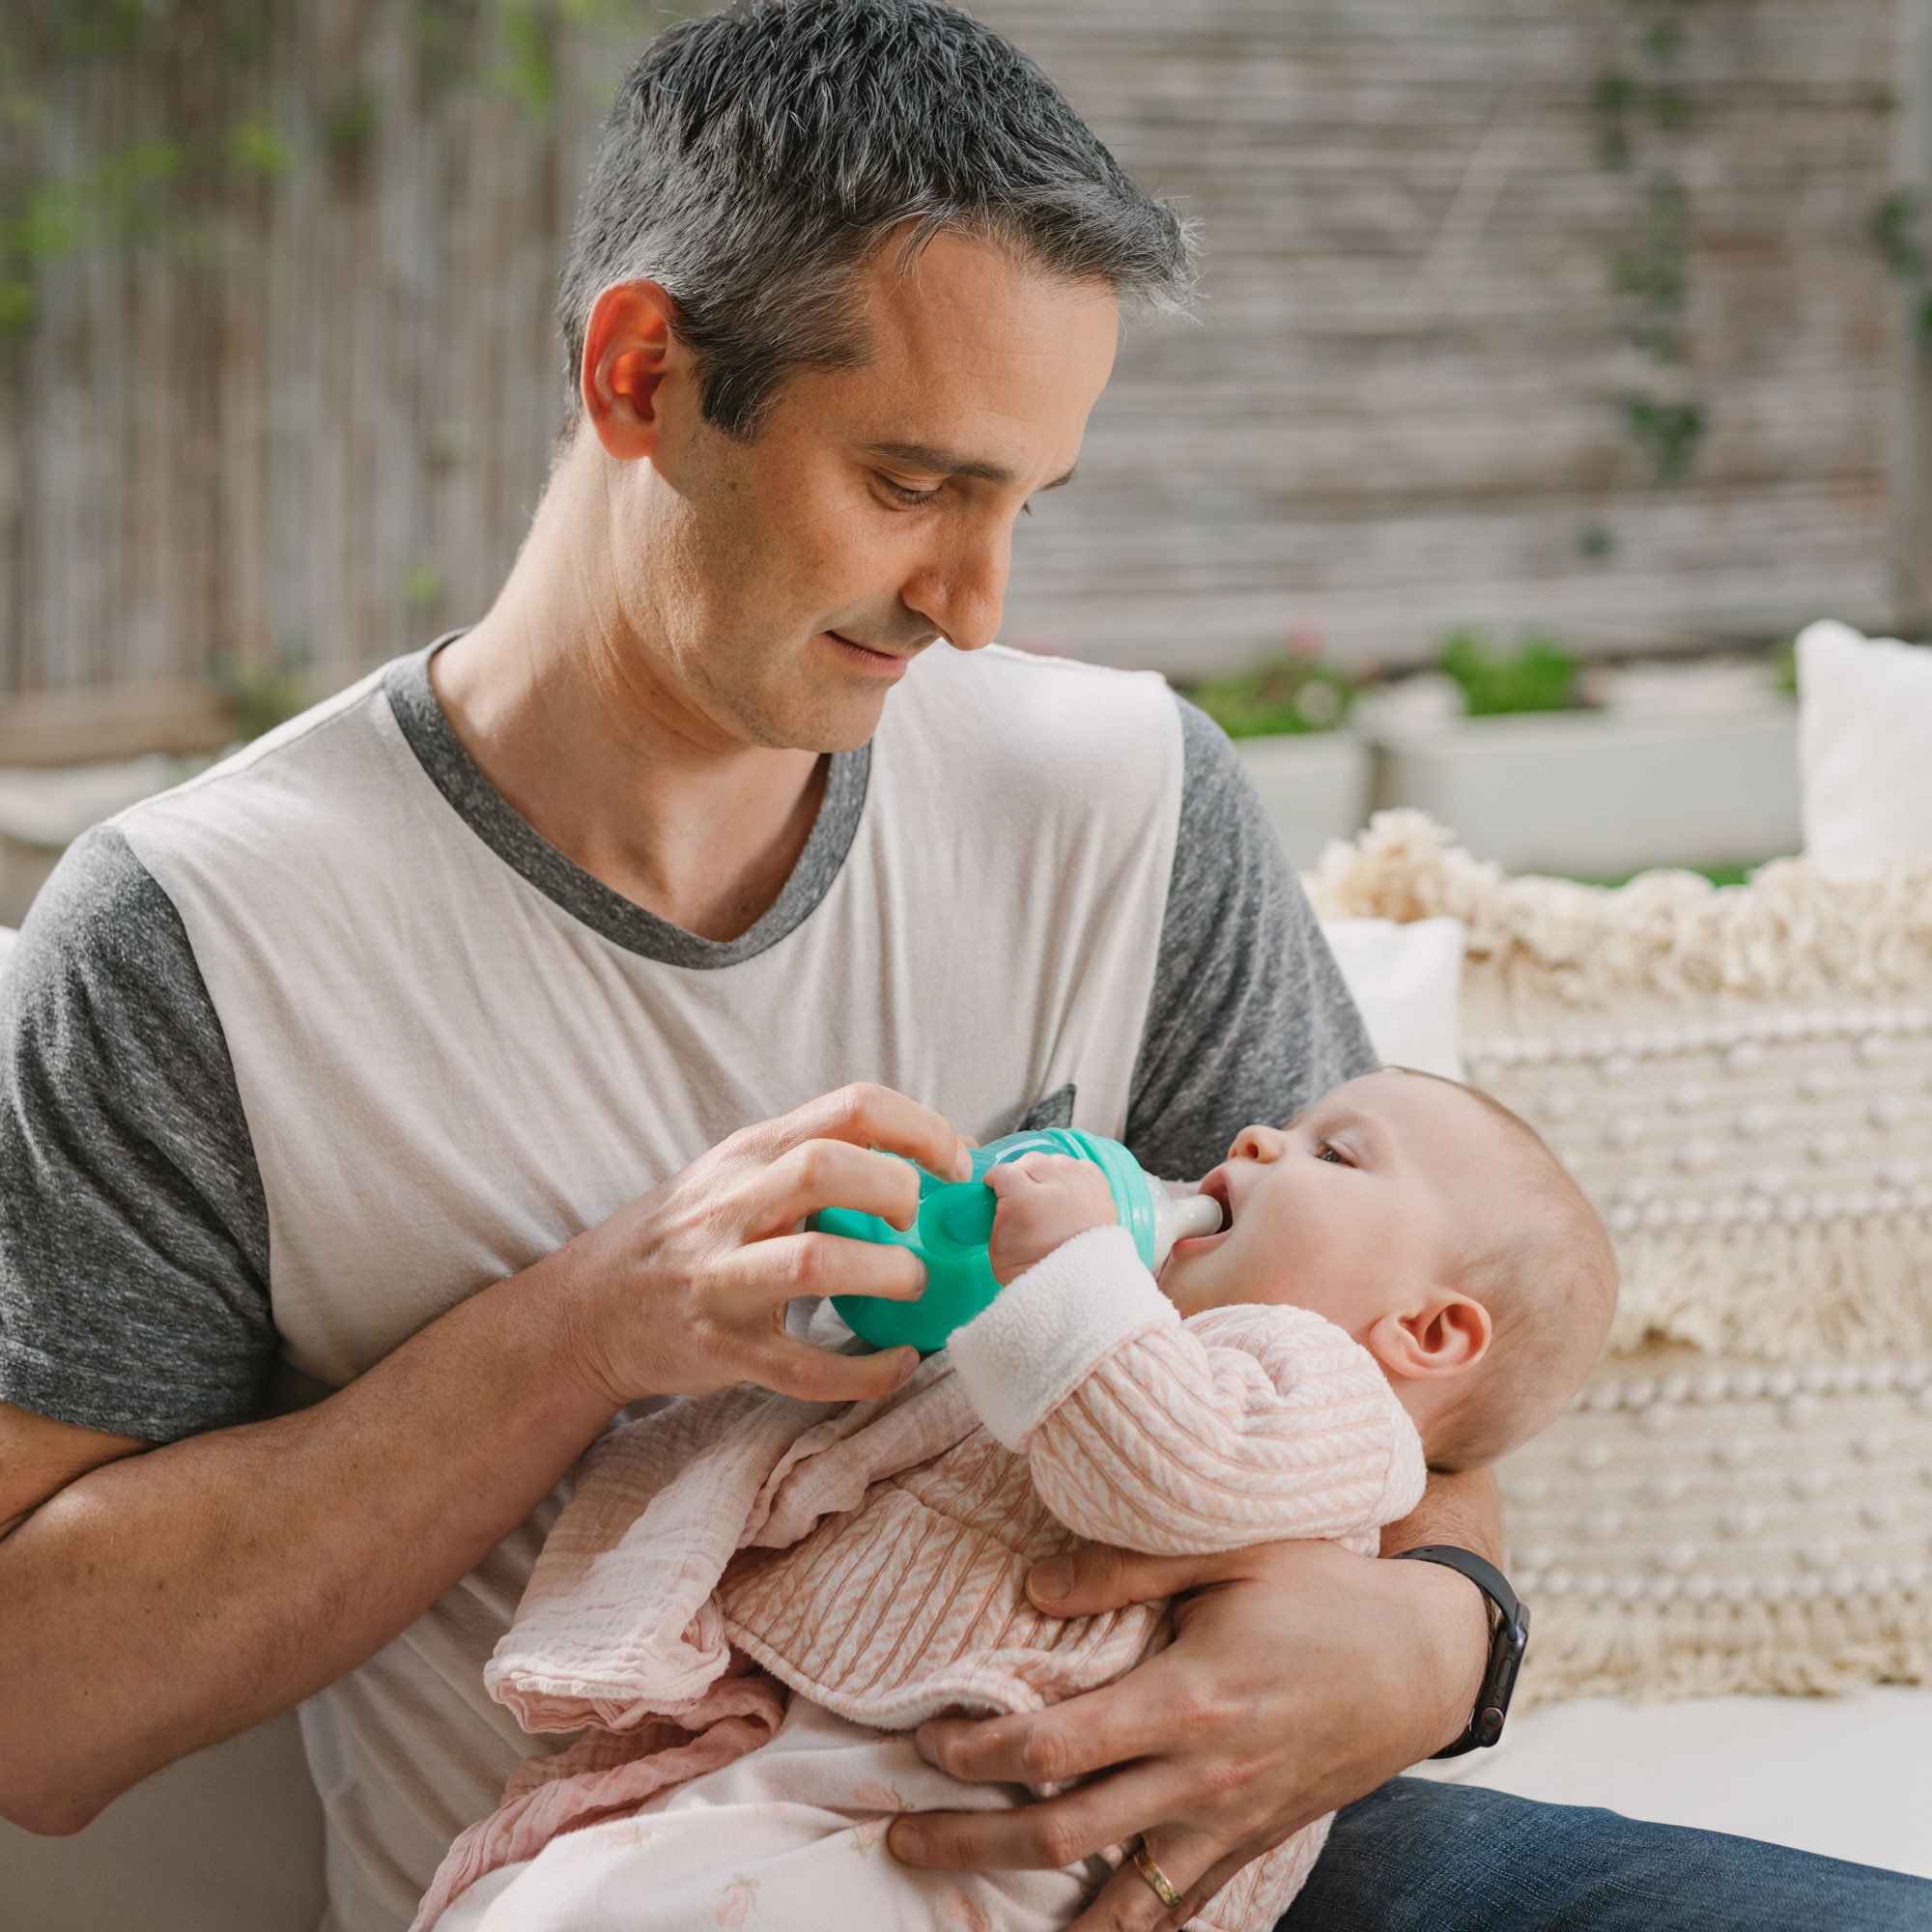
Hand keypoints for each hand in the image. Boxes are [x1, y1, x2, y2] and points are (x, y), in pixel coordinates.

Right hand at [550, 1083, 973, 1408]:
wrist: (586, 1312)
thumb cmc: (686, 1237)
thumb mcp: (736, 1175)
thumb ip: (815, 1158)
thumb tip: (930, 1158)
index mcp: (750, 1154)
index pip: (849, 1107)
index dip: (919, 1129)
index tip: (955, 1164)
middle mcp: (732, 1207)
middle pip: (826, 1168)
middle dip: (896, 1190)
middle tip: (919, 1222)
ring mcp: (722, 1280)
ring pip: (813, 1262)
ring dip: (884, 1273)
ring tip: (911, 1285)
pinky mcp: (721, 1351)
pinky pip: (803, 1367)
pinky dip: (865, 1371)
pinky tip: (897, 1363)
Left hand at [887, 1538, 1487, 1928]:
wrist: (1426, 1660)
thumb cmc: (1326, 1593)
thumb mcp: (1231, 1551)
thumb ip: (1126, 1566)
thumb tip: (1030, 1586)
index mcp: (1186, 1701)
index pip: (1054, 1748)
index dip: (977, 1756)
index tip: (927, 1746)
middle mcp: (1200, 1778)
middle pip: (1061, 1835)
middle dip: (970, 1843)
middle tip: (902, 1840)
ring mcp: (1228, 1825)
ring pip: (1116, 1901)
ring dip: (1035, 1911)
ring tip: (967, 1908)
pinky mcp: (1252, 1845)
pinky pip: (1178, 1908)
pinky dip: (1124, 1928)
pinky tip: (1080, 1930)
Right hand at [985, 1153, 1117, 1286]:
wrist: (1076, 1289)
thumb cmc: (1035, 1274)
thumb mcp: (998, 1248)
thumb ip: (999, 1214)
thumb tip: (1001, 1197)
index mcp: (1026, 1200)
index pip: (1003, 1172)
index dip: (995, 1180)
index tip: (994, 1188)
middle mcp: (1057, 1187)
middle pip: (1031, 1160)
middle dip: (1020, 1173)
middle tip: (1018, 1191)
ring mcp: (1082, 1187)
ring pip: (1058, 1160)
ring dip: (1047, 1171)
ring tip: (1044, 1191)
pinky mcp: (1101, 1192)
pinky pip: (1083, 1167)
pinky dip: (1073, 1174)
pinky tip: (1066, 1189)